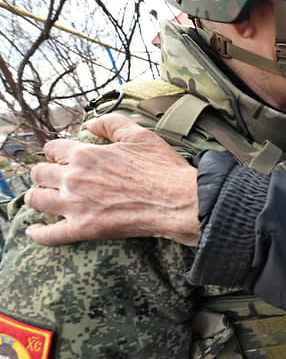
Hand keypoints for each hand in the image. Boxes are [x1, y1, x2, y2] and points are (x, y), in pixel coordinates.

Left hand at [24, 114, 200, 245]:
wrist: (178, 201)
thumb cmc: (163, 169)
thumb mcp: (140, 135)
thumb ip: (111, 123)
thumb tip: (91, 124)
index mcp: (85, 154)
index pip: (52, 149)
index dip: (55, 152)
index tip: (61, 157)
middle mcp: (74, 178)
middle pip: (39, 173)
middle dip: (44, 174)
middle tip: (54, 178)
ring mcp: (76, 205)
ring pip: (36, 200)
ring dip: (37, 197)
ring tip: (44, 199)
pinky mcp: (84, 229)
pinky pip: (49, 235)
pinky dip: (38, 233)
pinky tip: (35, 231)